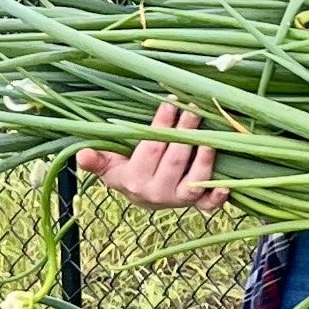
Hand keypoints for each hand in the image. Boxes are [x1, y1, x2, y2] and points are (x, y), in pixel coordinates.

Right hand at [77, 100, 224, 211]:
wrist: (141, 196)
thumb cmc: (125, 171)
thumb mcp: (108, 164)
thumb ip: (96, 160)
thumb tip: (81, 154)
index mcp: (134, 181)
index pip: (151, 149)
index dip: (161, 125)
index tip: (170, 103)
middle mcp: (157, 193)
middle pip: (175, 160)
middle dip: (185, 132)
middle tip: (194, 109)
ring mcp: (178, 201)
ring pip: (194, 181)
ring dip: (204, 159)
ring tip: (210, 136)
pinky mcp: (195, 206)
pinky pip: (208, 206)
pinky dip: (218, 198)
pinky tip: (227, 185)